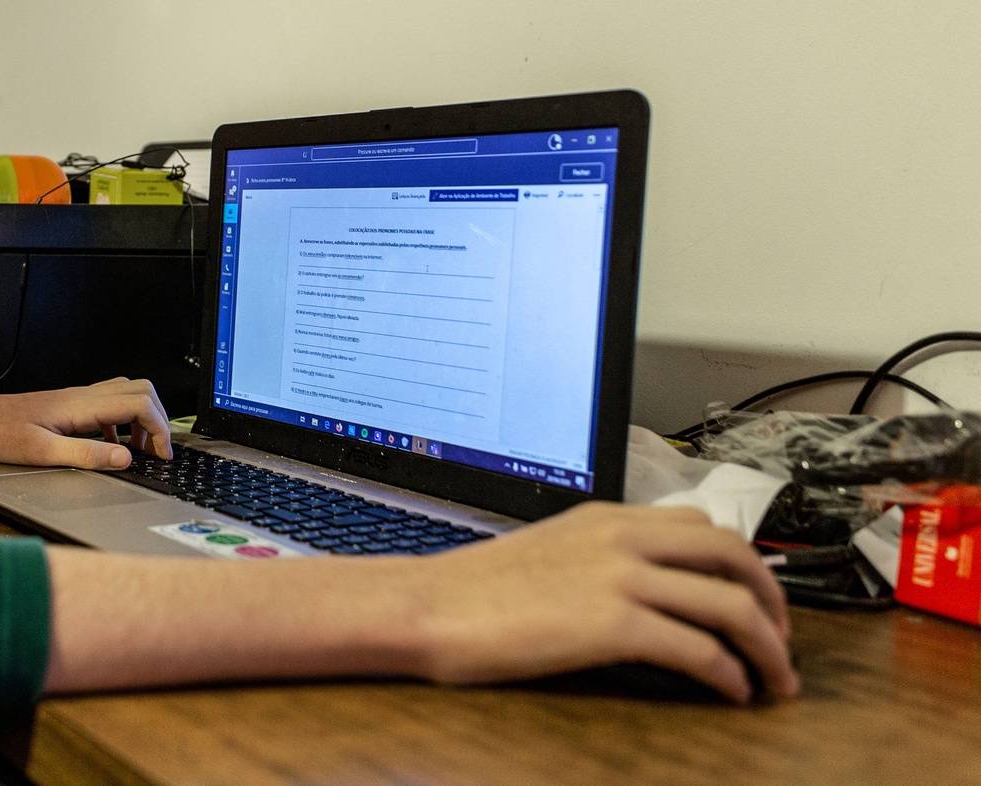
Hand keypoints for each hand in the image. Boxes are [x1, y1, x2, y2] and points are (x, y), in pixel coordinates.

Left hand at [0, 378, 172, 469]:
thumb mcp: (42, 452)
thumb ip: (86, 455)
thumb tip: (125, 458)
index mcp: (80, 405)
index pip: (139, 403)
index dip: (160, 428)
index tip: (162, 455)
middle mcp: (82, 396)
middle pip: (141, 391)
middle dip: (158, 420)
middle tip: (158, 452)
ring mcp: (76, 398)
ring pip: (126, 394)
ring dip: (142, 419)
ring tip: (140, 450)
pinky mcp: (68, 405)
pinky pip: (108, 404)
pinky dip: (122, 423)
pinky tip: (111, 446)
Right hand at [391, 502, 796, 702]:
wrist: (428, 607)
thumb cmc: (472, 591)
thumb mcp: (546, 552)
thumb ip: (596, 557)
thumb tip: (639, 588)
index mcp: (606, 517)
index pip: (701, 526)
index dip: (742, 564)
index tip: (753, 600)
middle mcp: (623, 537)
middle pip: (733, 556)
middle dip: (772, 602)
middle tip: (780, 641)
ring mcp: (621, 577)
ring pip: (730, 603)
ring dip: (766, 646)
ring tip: (773, 679)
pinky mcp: (614, 623)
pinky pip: (699, 648)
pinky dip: (728, 674)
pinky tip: (730, 692)